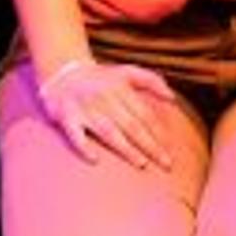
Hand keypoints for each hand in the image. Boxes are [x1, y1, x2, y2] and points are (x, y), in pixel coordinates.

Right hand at [37, 56, 181, 172]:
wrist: (62, 73)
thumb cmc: (100, 78)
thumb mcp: (126, 71)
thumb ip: (151, 80)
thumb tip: (172, 97)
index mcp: (120, 89)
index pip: (143, 113)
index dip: (158, 131)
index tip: (170, 148)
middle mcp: (104, 98)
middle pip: (131, 125)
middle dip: (150, 145)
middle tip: (166, 163)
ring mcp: (85, 108)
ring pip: (108, 131)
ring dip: (126, 148)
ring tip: (142, 163)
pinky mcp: (66, 117)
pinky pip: (75, 134)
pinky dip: (84, 146)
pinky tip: (94, 160)